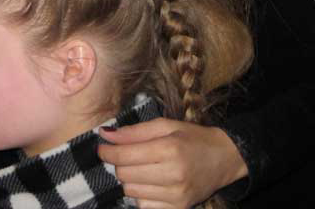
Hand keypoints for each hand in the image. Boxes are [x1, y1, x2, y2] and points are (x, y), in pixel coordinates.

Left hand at [98, 118, 247, 208]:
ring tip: (141, 166)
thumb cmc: (192, 137)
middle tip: (125, 154)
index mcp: (169, 149)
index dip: (107, 152)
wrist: (225, 158)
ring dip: (129, 178)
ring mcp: (176, 196)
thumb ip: (135, 131)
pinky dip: (140, 194)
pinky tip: (150, 182)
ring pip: (131, 191)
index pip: (124, 156)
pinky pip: (143, 205)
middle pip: (124, 174)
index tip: (102, 147)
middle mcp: (173, 175)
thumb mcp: (166, 125)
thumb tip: (105, 134)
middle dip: (118, 163)